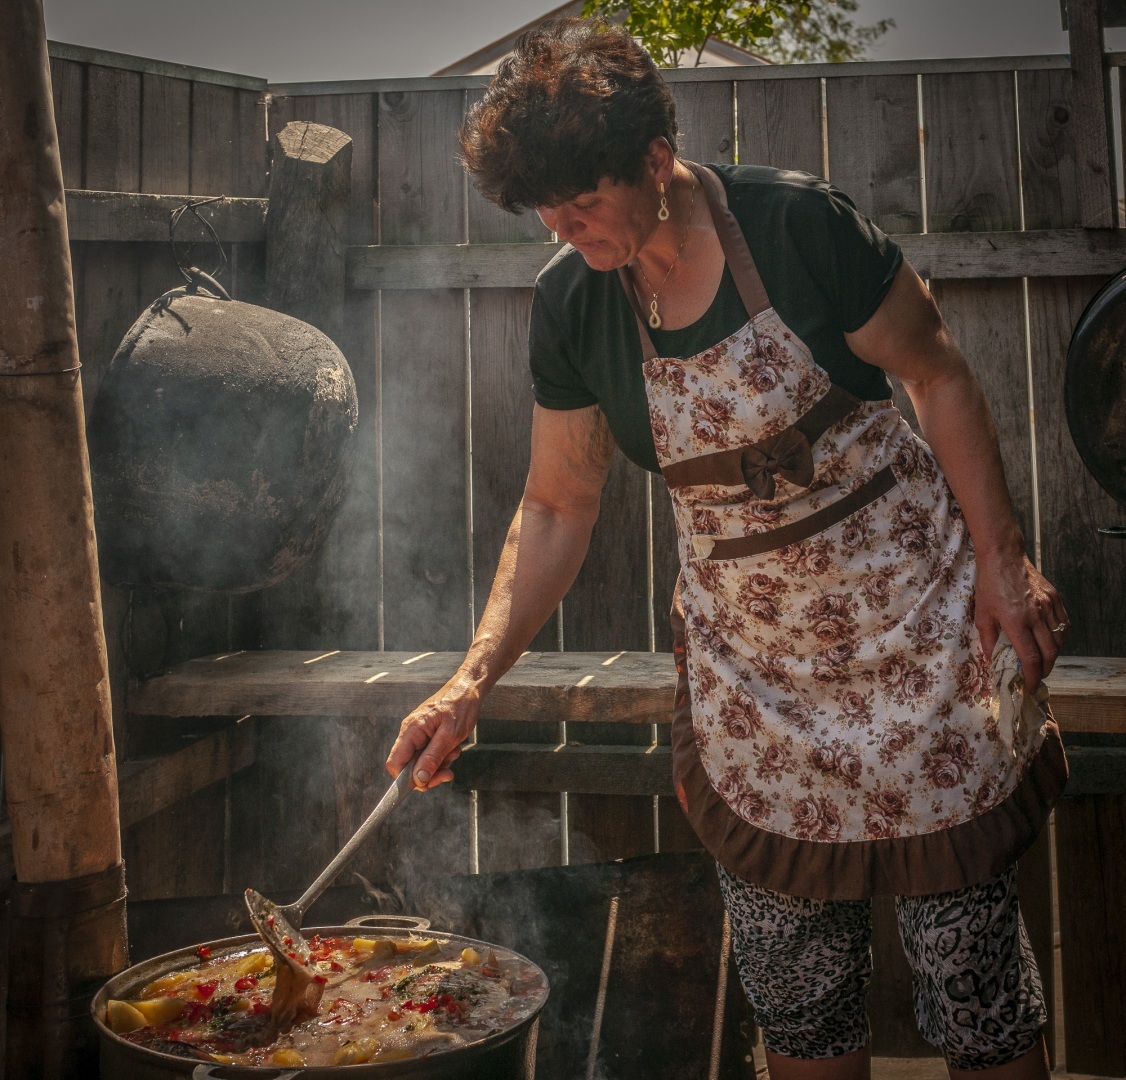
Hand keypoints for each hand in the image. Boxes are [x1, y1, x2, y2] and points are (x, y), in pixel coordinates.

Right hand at [385, 677, 480, 790]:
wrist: (469, 688)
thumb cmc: (461, 707)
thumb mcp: (449, 735)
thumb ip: (433, 757)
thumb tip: (418, 780)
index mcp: (411, 731)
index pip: (395, 764)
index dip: (406, 779)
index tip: (426, 784)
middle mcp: (411, 733)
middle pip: (409, 767)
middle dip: (429, 773)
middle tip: (448, 772)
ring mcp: (419, 734)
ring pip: (422, 762)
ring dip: (439, 764)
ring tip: (454, 751)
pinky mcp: (427, 735)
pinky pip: (430, 754)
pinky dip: (442, 756)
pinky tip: (453, 747)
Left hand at [973, 550, 1068, 692]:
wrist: (1003, 558)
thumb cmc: (989, 586)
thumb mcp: (982, 615)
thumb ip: (989, 641)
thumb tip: (992, 663)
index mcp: (1016, 621)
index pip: (1030, 657)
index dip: (1031, 676)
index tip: (1028, 686)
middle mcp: (1036, 615)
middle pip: (1049, 653)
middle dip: (1044, 670)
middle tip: (1035, 677)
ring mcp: (1049, 606)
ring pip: (1059, 640)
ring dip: (1053, 656)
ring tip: (1041, 661)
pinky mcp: (1055, 599)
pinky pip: (1064, 625)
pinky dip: (1059, 638)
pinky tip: (1050, 642)